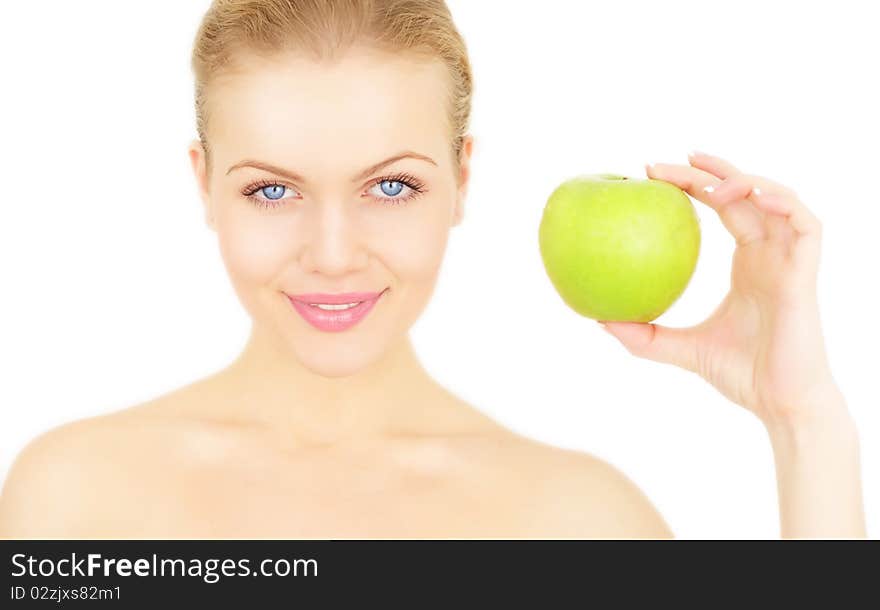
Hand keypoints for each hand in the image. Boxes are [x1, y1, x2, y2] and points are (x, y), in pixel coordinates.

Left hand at [598, 151, 844, 427]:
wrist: (780, 403)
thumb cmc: (740, 376)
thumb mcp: (679, 348)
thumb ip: (644, 335)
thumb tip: (598, 319)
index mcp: (747, 263)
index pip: (722, 207)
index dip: (694, 185)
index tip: (653, 174)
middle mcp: (770, 254)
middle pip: (743, 193)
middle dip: (708, 170)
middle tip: (663, 164)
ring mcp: (790, 260)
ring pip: (777, 198)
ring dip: (744, 180)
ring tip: (705, 179)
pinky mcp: (805, 273)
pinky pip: (806, 225)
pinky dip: (783, 203)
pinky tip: (751, 196)